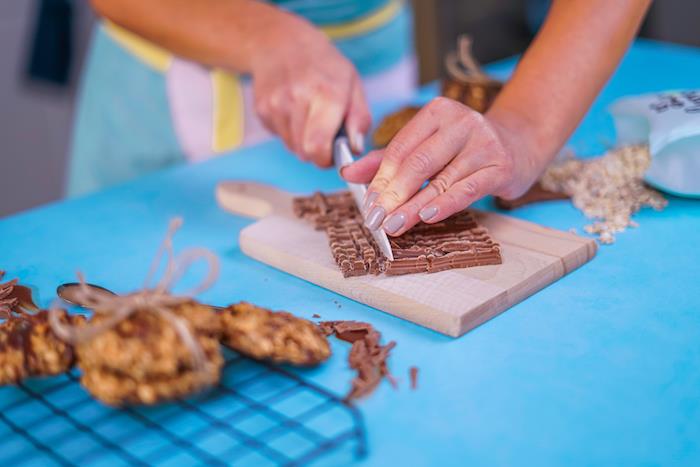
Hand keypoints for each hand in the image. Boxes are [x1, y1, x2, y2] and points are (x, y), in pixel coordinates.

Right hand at [250, 14, 369, 165]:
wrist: (281, 42)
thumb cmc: (324, 66)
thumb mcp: (353, 83)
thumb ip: (359, 118)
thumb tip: (355, 148)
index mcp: (326, 94)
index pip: (318, 147)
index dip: (326, 159)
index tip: (333, 153)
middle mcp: (297, 99)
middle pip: (304, 152)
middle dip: (317, 151)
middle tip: (324, 134)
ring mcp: (276, 104)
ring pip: (292, 147)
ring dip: (302, 140)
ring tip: (308, 116)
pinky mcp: (262, 109)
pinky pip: (279, 136)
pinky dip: (288, 130)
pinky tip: (292, 109)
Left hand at [342, 97, 539, 235]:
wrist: (518, 144)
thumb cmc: (463, 147)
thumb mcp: (425, 145)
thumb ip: (386, 159)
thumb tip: (348, 173)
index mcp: (437, 112)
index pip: (401, 148)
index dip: (380, 178)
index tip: (367, 203)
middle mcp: (462, 123)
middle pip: (417, 164)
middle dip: (392, 195)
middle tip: (375, 219)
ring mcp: (483, 144)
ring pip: (439, 181)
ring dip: (413, 207)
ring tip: (393, 226)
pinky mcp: (500, 167)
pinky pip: (467, 189)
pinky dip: (445, 204)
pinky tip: (427, 216)